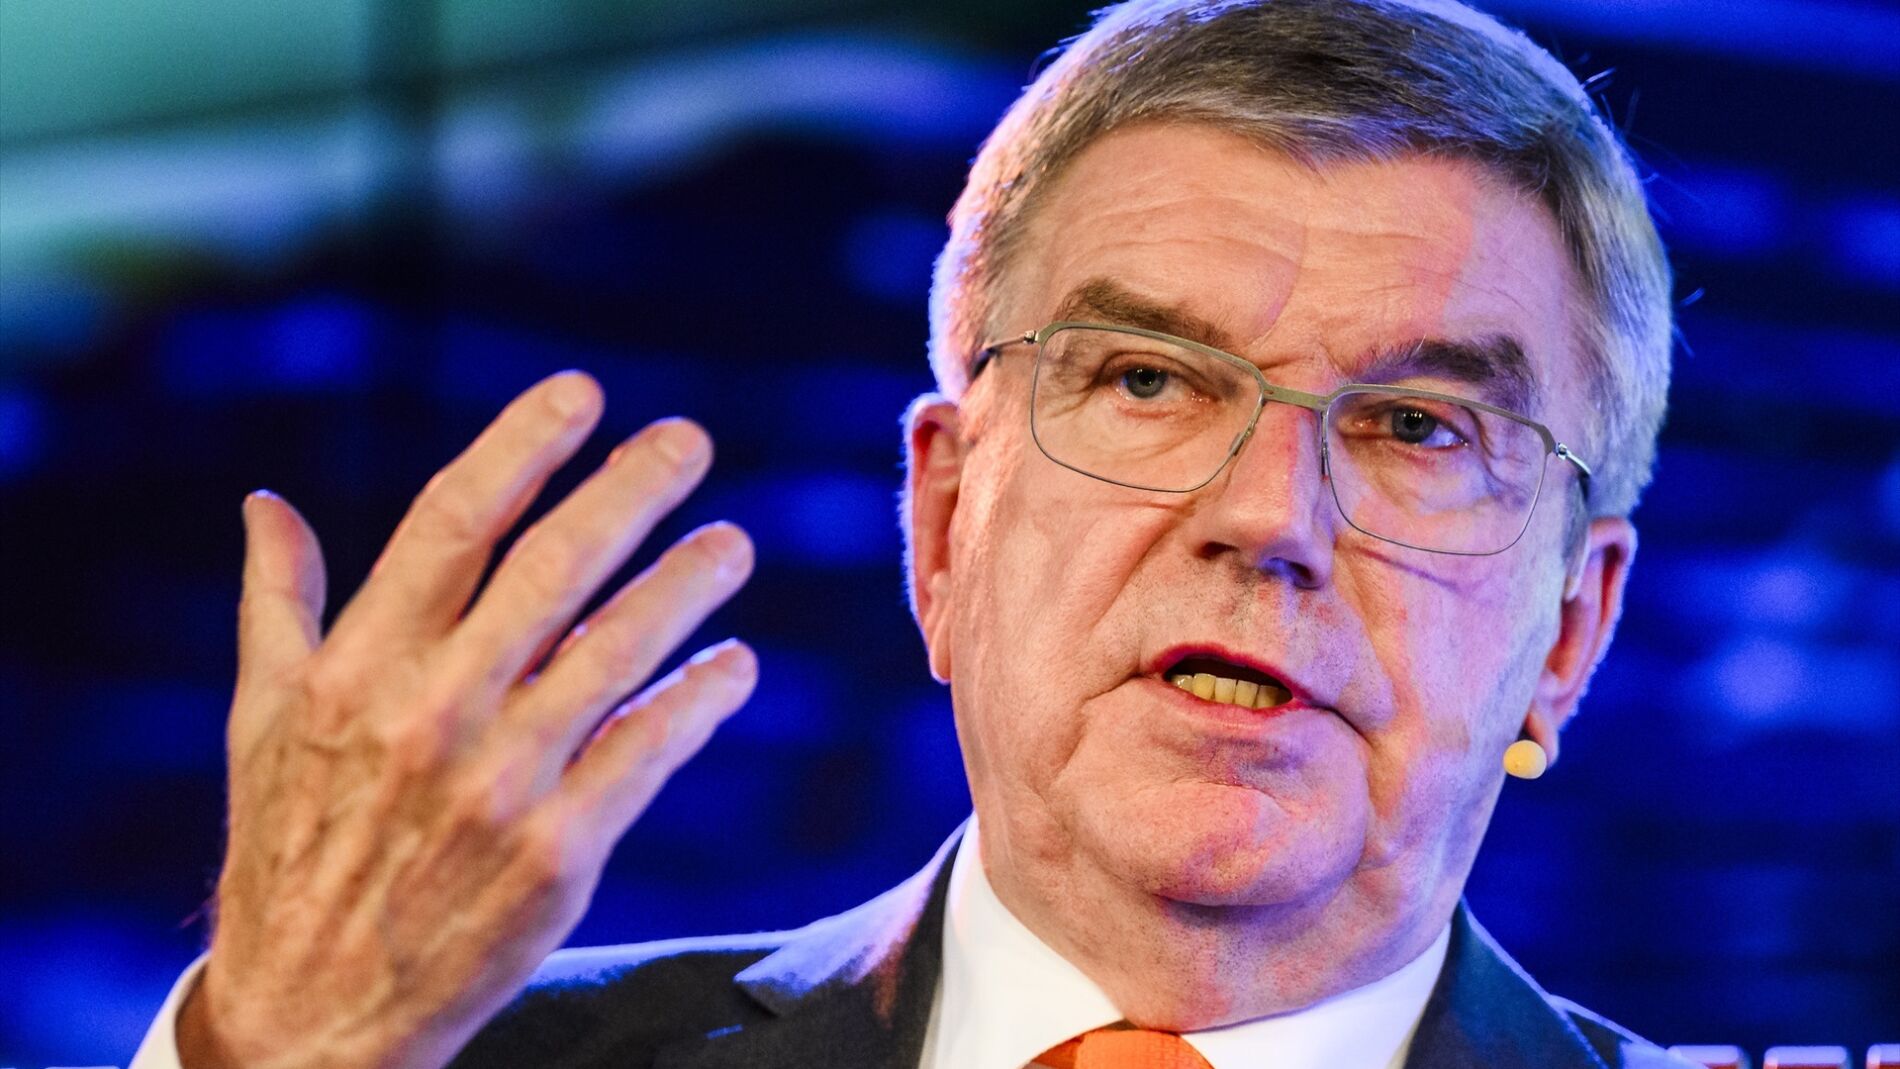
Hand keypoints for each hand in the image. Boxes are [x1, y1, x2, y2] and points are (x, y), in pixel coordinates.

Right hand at [175, 372, 756, 1068]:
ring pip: (617, 652)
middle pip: (552, 568)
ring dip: (685, 586)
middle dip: (631, 491)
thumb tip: (266, 505)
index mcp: (358, 668)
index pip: (452, 522)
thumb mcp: (260, 725)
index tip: (582, 395)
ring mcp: (500, 783)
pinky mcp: (558, 853)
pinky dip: (700, 699)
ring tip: (732, 544)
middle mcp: (430, 712)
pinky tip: (734, 665)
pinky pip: (650, 751)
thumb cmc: (288, 850)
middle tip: (689, 441)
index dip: (524, 446)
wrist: (312, 1013)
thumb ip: (278, 608)